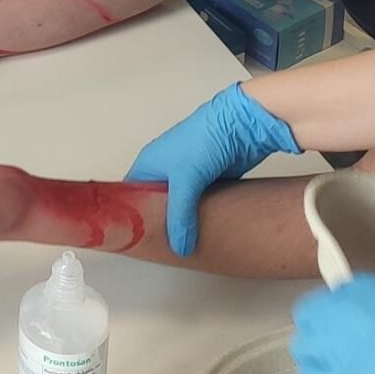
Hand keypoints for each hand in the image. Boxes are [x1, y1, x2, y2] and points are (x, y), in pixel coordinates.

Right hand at [126, 83, 298, 254]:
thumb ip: (180, 215)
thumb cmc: (205, 138)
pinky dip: (203, 216)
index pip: (132, 197)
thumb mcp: (185, 179)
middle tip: (163, 248)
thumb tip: (180, 247)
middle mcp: (166, 170)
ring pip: (181, 206)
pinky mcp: (210, 180)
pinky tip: (205, 231)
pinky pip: (202, 204)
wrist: (242, 125)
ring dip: (184, 220)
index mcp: (149, 164)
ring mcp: (189, 175)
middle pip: (157, 204)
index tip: (138, 240)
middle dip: (161, 224)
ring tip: (184, 243)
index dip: (132, 217)